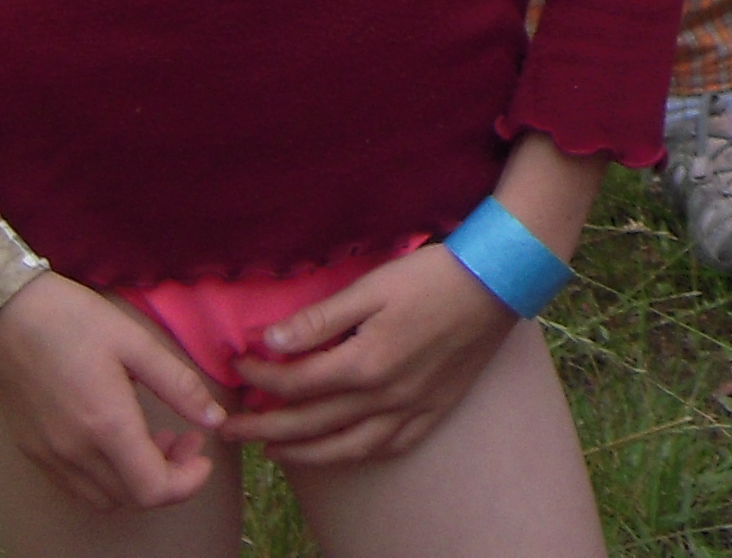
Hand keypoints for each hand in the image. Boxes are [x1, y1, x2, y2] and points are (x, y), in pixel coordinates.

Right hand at [0, 273, 223, 509]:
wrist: (12, 317)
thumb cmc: (77, 322)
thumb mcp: (138, 344)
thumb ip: (179, 385)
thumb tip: (215, 419)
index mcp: (106, 424)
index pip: (152, 488)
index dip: (187, 482)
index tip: (204, 456)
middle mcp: (74, 452)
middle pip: (131, 498)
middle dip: (170, 476)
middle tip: (186, 438)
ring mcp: (50, 456)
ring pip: (104, 497)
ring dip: (137, 479)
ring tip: (155, 438)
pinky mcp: (34, 452)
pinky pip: (77, 485)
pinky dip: (108, 477)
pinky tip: (120, 440)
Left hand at [215, 245, 512, 467]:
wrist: (500, 281)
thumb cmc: (434, 276)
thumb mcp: (373, 286)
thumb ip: (320, 319)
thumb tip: (270, 342)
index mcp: (364, 363)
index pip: (295, 382)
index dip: (260, 375)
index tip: (240, 363)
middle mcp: (384, 396)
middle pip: (310, 423)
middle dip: (263, 425)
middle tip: (231, 428)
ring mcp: (411, 408)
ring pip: (345, 447)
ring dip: (302, 453)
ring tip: (274, 450)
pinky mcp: (435, 409)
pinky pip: (389, 446)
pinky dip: (357, 454)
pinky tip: (341, 451)